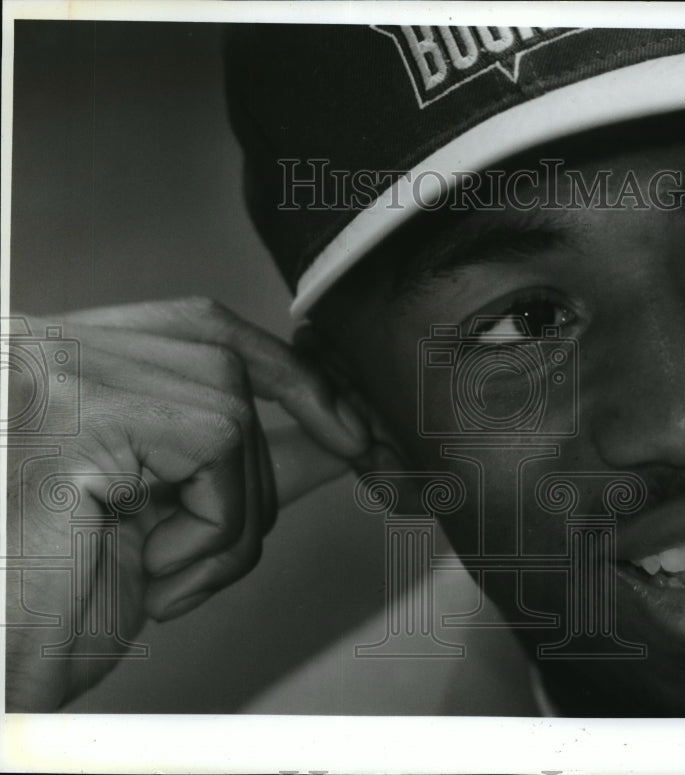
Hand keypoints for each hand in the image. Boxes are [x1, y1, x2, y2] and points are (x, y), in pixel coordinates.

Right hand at [4, 298, 367, 710]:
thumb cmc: (58, 606)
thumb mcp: (177, 517)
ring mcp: (57, 372)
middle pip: (224, 362)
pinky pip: (214, 444)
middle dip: (269, 459)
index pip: (201, 326)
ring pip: (229, 411)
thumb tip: (338, 436)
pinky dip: (211, 525)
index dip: (287, 370)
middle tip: (226, 546)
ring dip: (231, 516)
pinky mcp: (74, 415)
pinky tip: (149, 569)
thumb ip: (250, 467)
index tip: (351, 426)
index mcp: (73, 366)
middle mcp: (53, 348)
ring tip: (168, 572)